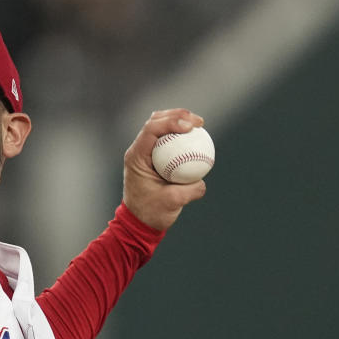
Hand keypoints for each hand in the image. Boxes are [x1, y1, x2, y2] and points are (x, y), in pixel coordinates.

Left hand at [123, 108, 207, 230]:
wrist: (140, 222)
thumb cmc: (151, 213)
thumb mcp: (172, 202)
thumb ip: (189, 190)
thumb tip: (202, 179)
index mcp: (136, 157)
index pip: (151, 130)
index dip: (171, 122)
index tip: (191, 127)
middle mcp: (138, 151)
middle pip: (155, 121)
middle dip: (177, 115)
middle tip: (198, 122)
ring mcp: (146, 153)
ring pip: (160, 127)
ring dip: (179, 121)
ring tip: (198, 124)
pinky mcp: (154, 158)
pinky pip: (168, 140)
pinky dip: (181, 135)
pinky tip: (196, 137)